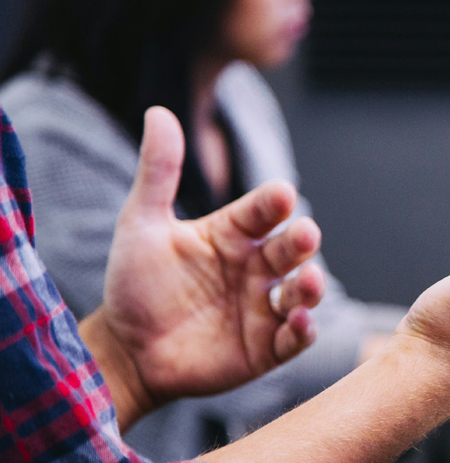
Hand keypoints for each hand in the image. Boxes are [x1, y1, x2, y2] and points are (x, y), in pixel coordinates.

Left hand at [82, 107, 325, 427]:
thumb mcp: (141, 224)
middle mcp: (255, 268)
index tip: (281, 194)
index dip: (273, 203)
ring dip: (311, 287)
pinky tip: (299, 322)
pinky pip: (294, 338)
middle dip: (301, 242)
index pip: (262, 212)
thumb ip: (158, 172)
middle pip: (290, 250)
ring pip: (301, 292)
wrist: (126, 350)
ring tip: (309, 281)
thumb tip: (158, 111)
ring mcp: (264, 308)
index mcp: (233, 235)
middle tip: (305, 234)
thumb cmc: (135, 284)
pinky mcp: (266, 348)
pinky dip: (303, 331)